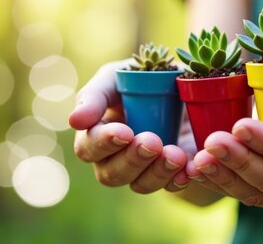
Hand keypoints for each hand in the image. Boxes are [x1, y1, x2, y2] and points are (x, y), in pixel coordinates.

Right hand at [69, 60, 189, 192]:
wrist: (184, 81)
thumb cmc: (141, 76)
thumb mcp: (117, 76)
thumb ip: (95, 95)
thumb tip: (74, 121)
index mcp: (96, 133)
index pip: (88, 148)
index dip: (104, 143)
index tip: (125, 132)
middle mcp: (115, 158)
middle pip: (111, 174)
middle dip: (132, 159)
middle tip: (152, 142)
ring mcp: (143, 169)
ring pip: (140, 185)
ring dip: (157, 172)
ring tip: (176, 154)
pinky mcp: (170, 173)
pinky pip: (171, 186)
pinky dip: (179, 180)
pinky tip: (189, 169)